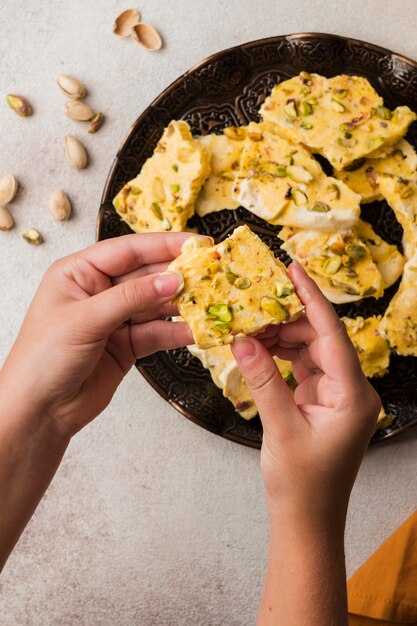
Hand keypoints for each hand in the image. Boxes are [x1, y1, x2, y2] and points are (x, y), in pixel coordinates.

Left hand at [0, 232, 197, 438]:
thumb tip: (172, 279)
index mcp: (79, 273)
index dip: (163, 245)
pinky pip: (157, 332)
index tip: (195, 244)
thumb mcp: (85, 320)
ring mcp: (114, 319)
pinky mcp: (127, 345)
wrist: (39, 412)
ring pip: (155, 304)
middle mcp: (98, 292)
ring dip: (181, 304)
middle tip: (210, 271)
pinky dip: (176, 332)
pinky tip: (196, 330)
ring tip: (210, 300)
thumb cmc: (43, 358)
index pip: (127, 250)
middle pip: (145, 275)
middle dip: (177, 274)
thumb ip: (131, 298)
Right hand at [232, 261, 380, 527]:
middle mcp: (350, 390)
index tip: (293, 269)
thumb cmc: (301, 485)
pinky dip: (279, 356)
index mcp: (353, 395)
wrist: (306, 521)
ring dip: (279, 337)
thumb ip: (263, 380)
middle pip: (319, 338)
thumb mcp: (280, 429)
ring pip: (309, 350)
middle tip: (254, 302)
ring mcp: (336, 395)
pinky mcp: (321, 401)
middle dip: (286, 319)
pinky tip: (257, 348)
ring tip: (249, 326)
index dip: (312, 298)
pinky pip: (301, 366)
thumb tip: (243, 340)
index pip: (332, 334)